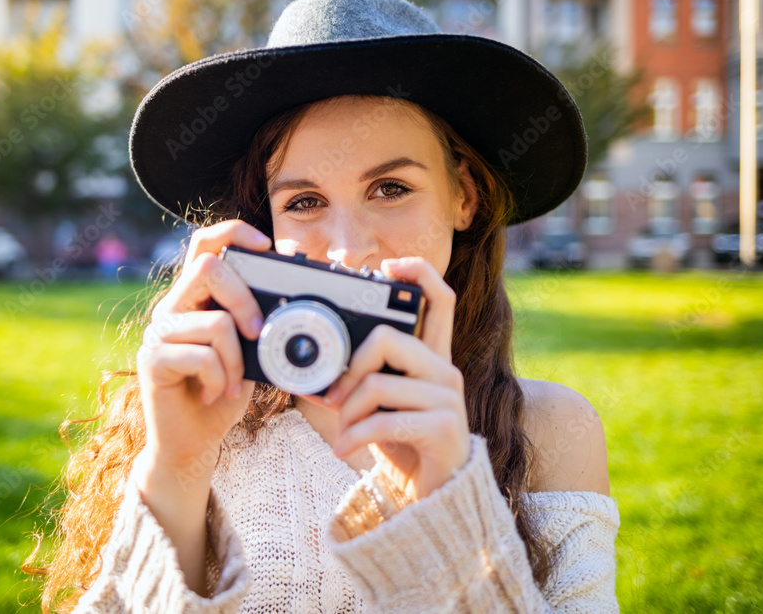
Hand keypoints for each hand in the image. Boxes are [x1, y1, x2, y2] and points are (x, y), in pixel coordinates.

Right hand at [136, 220, 270, 474]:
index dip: (233, 232)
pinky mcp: (152, 362)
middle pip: (208, 267)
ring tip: (235, 382)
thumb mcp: (250, 354)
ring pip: (214, 321)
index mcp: (195, 298)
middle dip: (245, 298)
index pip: (204, 244)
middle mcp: (172, 307)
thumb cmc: (222, 394)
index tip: (265, 244)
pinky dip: (221, 379)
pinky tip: (216, 394)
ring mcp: (159, 333)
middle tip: (258, 333)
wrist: (191, 443)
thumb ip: (260, 327)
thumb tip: (305, 309)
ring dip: (237, 358)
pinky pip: (200, 356)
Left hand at [322, 257, 470, 500]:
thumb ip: (357, 383)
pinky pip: (385, 421)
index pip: (441, 300)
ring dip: (348, 411)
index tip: (390, 265)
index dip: (420, 273)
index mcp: (432, 359)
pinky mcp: (444, 428)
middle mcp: (446, 371)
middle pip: (390, 339)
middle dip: (351, 367)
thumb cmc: (404, 446)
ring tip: (342, 431)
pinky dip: (355, 436)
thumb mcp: (378, 408)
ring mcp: (448, 400)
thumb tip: (314, 374)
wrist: (435, 496)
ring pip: (379, 383)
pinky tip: (345, 449)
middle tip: (334, 396)